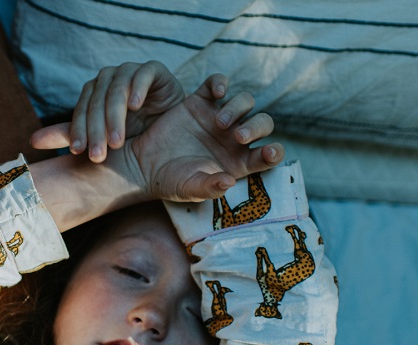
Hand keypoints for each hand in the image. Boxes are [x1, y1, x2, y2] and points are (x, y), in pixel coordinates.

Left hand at [31, 61, 199, 161]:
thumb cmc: (133, 130)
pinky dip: (138, 87)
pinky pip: (143, 73)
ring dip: (115, 114)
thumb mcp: (102, 138)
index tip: (79, 153)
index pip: (82, 110)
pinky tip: (135, 105)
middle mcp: (109, 79)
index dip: (79, 131)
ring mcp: (131, 71)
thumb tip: (32, 141)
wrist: (171, 125)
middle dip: (97, 130)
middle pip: (97, 101)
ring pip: (117, 88)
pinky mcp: (154, 70)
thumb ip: (71, 136)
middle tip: (99, 155)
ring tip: (117, 140)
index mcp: (94, 92)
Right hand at [124, 74, 282, 202]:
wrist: (143, 165)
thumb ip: (210, 187)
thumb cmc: (170, 182)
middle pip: (262, 123)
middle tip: (237, 136)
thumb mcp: (190, 190)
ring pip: (245, 101)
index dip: (274, 151)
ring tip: (220, 122)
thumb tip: (228, 181)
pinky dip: (220, 83)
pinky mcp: (199, 102)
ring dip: (239, 107)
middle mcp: (234, 138)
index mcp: (240, 162)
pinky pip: (217, 84)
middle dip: (256, 127)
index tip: (268, 150)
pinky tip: (217, 92)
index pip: (268, 154)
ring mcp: (218, 118)